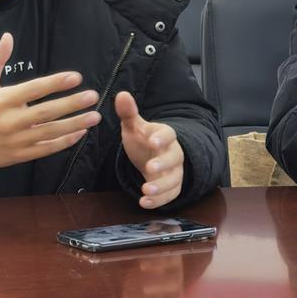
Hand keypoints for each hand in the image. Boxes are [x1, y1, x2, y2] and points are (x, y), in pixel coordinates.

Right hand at [0, 32, 100, 168]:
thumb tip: (7, 36)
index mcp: (3, 100)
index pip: (34, 90)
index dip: (55, 83)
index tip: (76, 77)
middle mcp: (12, 121)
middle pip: (46, 112)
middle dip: (71, 104)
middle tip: (92, 96)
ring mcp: (18, 139)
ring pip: (51, 132)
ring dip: (75, 124)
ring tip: (94, 116)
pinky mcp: (21, 154)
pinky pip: (47, 149)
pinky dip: (64, 142)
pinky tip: (80, 133)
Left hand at [114, 90, 183, 209]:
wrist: (151, 156)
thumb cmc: (142, 140)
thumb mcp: (133, 126)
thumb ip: (128, 113)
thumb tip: (122, 94)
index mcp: (164, 135)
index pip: (168, 134)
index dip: (162, 138)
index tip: (152, 141)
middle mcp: (173, 153)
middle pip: (174, 158)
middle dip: (163, 164)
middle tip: (150, 168)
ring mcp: (174, 171)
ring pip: (173, 180)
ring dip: (160, 186)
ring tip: (145, 190)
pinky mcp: (171, 187)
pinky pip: (170, 195)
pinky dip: (159, 201)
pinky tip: (144, 203)